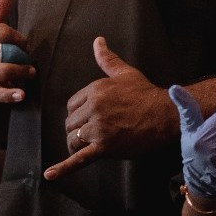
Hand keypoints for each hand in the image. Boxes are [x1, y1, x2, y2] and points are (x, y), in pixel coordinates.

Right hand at [0, 0, 33, 110]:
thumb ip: (0, 6)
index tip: (24, 45)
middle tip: (28, 61)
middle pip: (3, 50)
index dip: (19, 38)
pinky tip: (22, 95)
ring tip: (31, 74)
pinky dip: (10, 95)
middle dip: (20, 55)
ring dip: (21, 72)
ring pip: (2, 70)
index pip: (2, 31)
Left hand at [44, 37, 176, 180]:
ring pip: (73, 139)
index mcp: (94, 90)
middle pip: (70, 123)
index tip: (91, 116)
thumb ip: (107, 58)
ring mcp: (98, 129)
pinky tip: (50, 175)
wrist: (165, 114)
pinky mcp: (104, 147)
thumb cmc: (146, 93)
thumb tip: (98, 40)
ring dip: (77, 144)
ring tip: (88, 145)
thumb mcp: (125, 73)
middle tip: (94, 131)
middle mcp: (93, 108)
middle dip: (78, 128)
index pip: (71, 105)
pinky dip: (64, 168)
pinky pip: (80, 159)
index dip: (79, 112)